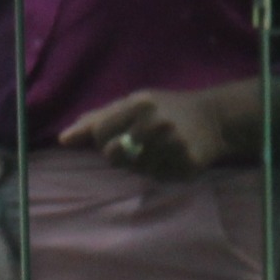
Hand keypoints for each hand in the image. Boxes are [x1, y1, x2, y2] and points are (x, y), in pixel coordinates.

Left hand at [57, 85, 248, 177]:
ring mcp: (173, 145)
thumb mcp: (133, 103)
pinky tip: (172, 157)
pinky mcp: (186, 164)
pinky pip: (158, 177)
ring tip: (160, 148)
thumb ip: (98, 118)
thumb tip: (64, 139)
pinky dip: (162, 170)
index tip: (121, 133)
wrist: (215, 118)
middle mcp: (155, 124)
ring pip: (136, 169)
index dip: (104, 139)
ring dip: (143, 162)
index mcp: (139, 105)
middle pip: (114, 155)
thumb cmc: (166, 108)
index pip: (100, 134)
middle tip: (140, 142)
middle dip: (121, 153)